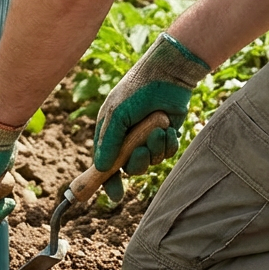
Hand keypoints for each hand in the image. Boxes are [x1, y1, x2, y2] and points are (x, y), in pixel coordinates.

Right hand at [94, 33, 209, 200]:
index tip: (115, 195)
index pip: (105, 165)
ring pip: (151, 162)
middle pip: (131, 168)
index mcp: (110, 133)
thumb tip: (100, 168)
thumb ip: (108, 142)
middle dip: (137, 162)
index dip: (108, 181)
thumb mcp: (117, 115)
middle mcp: (128, 139)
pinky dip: (168, 144)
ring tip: (158, 129)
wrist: (168, 74)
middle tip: (142, 149)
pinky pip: (167, 153)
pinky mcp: (167, 136)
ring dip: (155, 149)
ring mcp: (148, 138)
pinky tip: (168, 128)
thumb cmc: (137, 90)